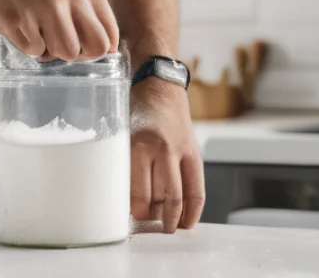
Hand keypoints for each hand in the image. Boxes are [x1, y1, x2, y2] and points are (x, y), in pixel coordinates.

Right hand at [0, 0, 117, 60]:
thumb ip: (86, 11)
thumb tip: (105, 49)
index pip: (108, 36)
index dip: (94, 48)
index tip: (77, 43)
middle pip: (95, 48)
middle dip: (77, 53)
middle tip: (59, 42)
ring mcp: (44, 7)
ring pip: (66, 52)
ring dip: (51, 50)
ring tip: (36, 31)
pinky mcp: (19, 19)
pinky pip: (35, 51)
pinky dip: (26, 44)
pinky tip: (17, 24)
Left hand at [130, 76, 203, 232]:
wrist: (160, 89)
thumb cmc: (135, 114)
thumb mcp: (122, 137)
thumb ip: (126, 167)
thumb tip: (129, 203)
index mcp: (137, 145)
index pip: (137, 192)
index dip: (134, 212)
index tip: (130, 220)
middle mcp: (161, 150)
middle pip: (160, 197)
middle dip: (154, 219)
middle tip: (148, 229)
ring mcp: (181, 152)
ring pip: (179, 196)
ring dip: (172, 217)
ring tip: (164, 227)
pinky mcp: (195, 155)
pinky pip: (197, 190)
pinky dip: (193, 210)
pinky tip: (186, 222)